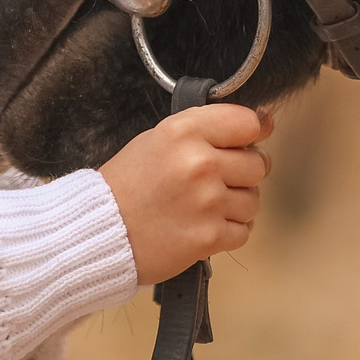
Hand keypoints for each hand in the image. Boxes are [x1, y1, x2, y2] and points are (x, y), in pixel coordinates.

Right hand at [98, 105, 273, 284]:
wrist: (101, 230)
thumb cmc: (127, 185)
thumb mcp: (158, 138)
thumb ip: (204, 130)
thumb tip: (257, 125)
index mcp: (184, 132)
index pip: (247, 122)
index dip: (253, 131)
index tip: (252, 137)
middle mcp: (200, 163)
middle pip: (258, 164)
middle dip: (244, 173)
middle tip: (219, 180)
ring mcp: (207, 202)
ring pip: (253, 201)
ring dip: (236, 205)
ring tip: (206, 207)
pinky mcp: (209, 237)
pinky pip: (243, 232)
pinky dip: (228, 232)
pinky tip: (204, 226)